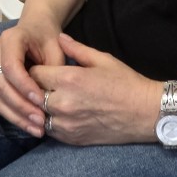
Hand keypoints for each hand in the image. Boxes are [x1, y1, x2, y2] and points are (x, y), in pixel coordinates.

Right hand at [0, 14, 65, 137]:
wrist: (36, 28)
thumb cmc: (48, 38)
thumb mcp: (56, 48)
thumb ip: (53, 70)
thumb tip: (49, 98)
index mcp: (10, 38)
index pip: (11, 66)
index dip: (24, 86)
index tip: (41, 100)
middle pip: (2, 84)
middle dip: (21, 105)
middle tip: (40, 121)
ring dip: (17, 115)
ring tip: (37, 128)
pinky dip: (13, 115)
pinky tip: (29, 125)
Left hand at [29, 33, 160, 145]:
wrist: (144, 112)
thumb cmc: (125, 82)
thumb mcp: (102, 59)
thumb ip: (77, 48)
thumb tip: (59, 37)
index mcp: (69, 80)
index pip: (35, 73)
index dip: (36, 68)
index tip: (41, 66)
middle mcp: (62, 103)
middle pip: (32, 95)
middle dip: (35, 87)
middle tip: (44, 82)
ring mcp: (65, 124)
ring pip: (38, 114)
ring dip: (41, 106)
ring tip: (51, 97)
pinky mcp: (71, 139)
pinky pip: (49, 130)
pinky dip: (50, 120)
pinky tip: (60, 112)